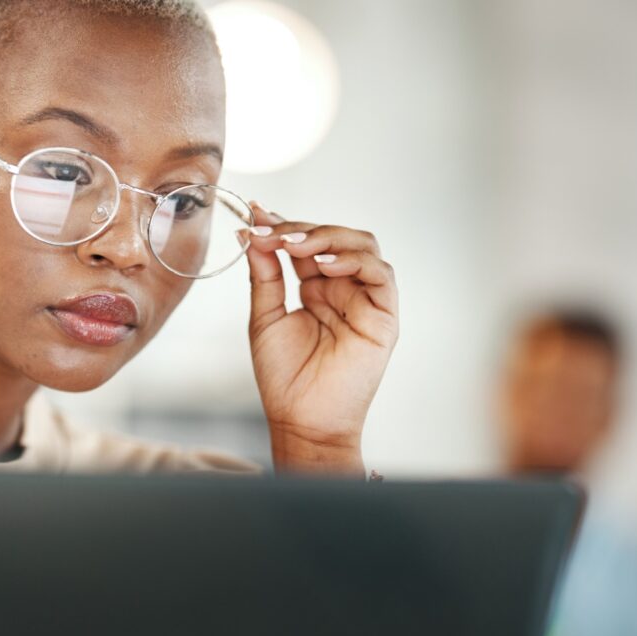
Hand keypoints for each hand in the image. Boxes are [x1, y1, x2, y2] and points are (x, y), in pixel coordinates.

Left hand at [243, 203, 398, 477]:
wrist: (302, 420)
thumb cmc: (285, 376)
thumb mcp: (265, 317)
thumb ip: (264, 275)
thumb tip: (252, 233)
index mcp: (317, 288)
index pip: (306, 243)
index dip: (284, 226)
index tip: (255, 213)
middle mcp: (344, 288)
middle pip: (335, 237)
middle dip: (301, 228)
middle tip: (271, 230)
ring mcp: (366, 299)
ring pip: (362, 246)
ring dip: (327, 238)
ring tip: (295, 244)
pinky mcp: (384, 315)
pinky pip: (380, 274)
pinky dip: (354, 261)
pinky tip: (324, 265)